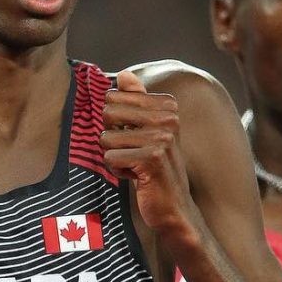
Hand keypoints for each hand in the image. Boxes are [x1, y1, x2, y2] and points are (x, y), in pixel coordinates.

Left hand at [101, 71, 198, 246]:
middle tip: (132, 153)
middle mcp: (167, 118)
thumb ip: (136, 100)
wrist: (175, 208)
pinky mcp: (152, 158)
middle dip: (111, 137)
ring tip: (136, 166)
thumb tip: (124, 74)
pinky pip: (110, 157)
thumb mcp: (147, 131)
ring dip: (114, 157)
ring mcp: (162, 137)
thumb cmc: (155, 167)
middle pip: (107, 113)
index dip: (116, 122)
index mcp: (167, 105)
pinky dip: (117, 171)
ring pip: (106, 138)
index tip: (135, 138)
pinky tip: (137, 177)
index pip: (113, 96)